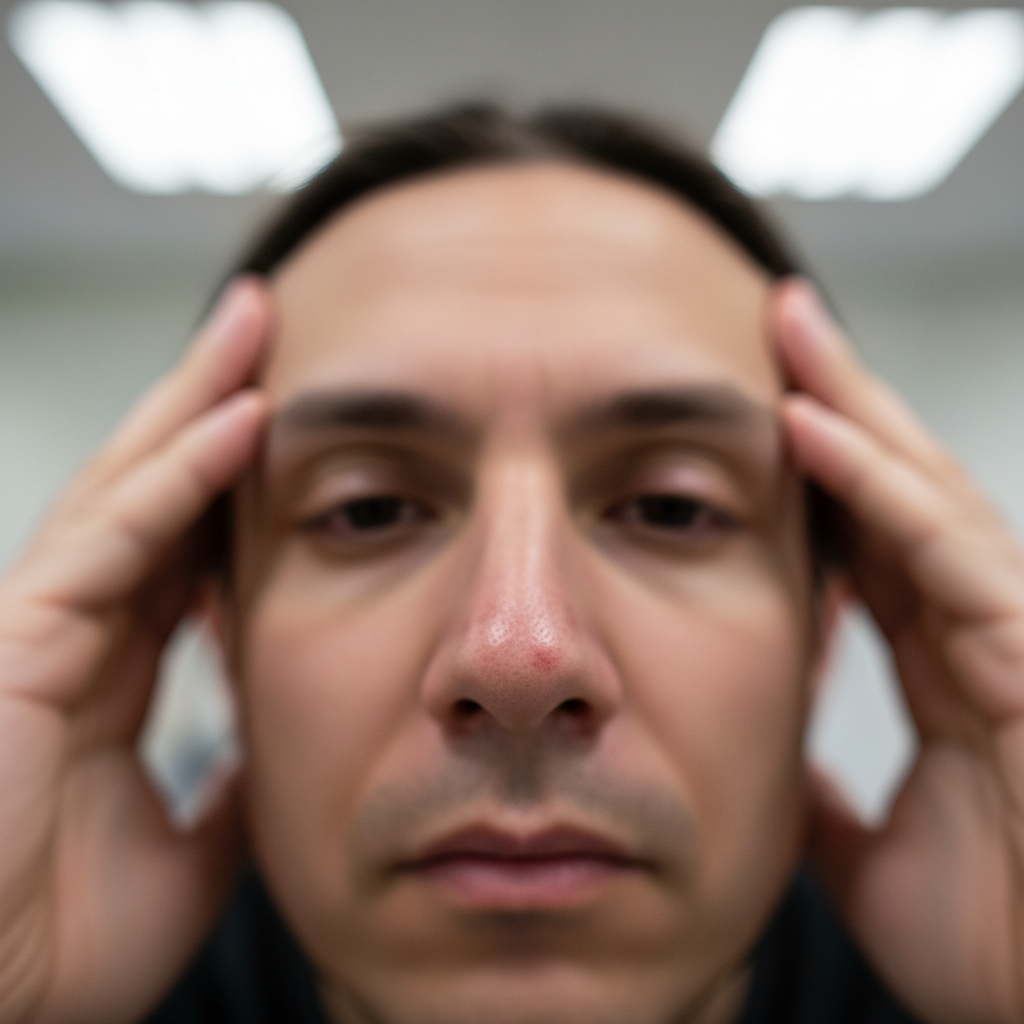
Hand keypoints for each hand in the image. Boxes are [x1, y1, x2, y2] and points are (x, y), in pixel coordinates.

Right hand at [0, 279, 270, 1023]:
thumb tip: (279, 736)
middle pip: (153, 491)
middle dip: (207, 399)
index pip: (180, 547)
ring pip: (127, 488)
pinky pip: (108, 542)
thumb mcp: (190, 850)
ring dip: (195, 400)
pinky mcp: (12, 646)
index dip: (231, 480)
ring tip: (253, 323)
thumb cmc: (53, 952)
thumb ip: (228, 780)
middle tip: (263, 322)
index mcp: (107, 675)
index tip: (290, 428)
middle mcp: (70, 635)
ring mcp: (35, 631)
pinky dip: (176, 479)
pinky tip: (238, 419)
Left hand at [774, 278, 1023, 1023]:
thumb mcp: (871, 861)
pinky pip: (946, 547)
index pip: (871, 539)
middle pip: (897, 489)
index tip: (759, 414)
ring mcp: (1015, 632)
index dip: (820, 472)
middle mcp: (981, 631)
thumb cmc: (1002, 947)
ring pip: (924, 492)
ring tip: (788, 326)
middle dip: (839, 398)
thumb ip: (824, 800)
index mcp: (945, 666)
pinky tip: (810, 425)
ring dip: (853, 403)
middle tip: (778, 319)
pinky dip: (875, 484)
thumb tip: (777, 766)